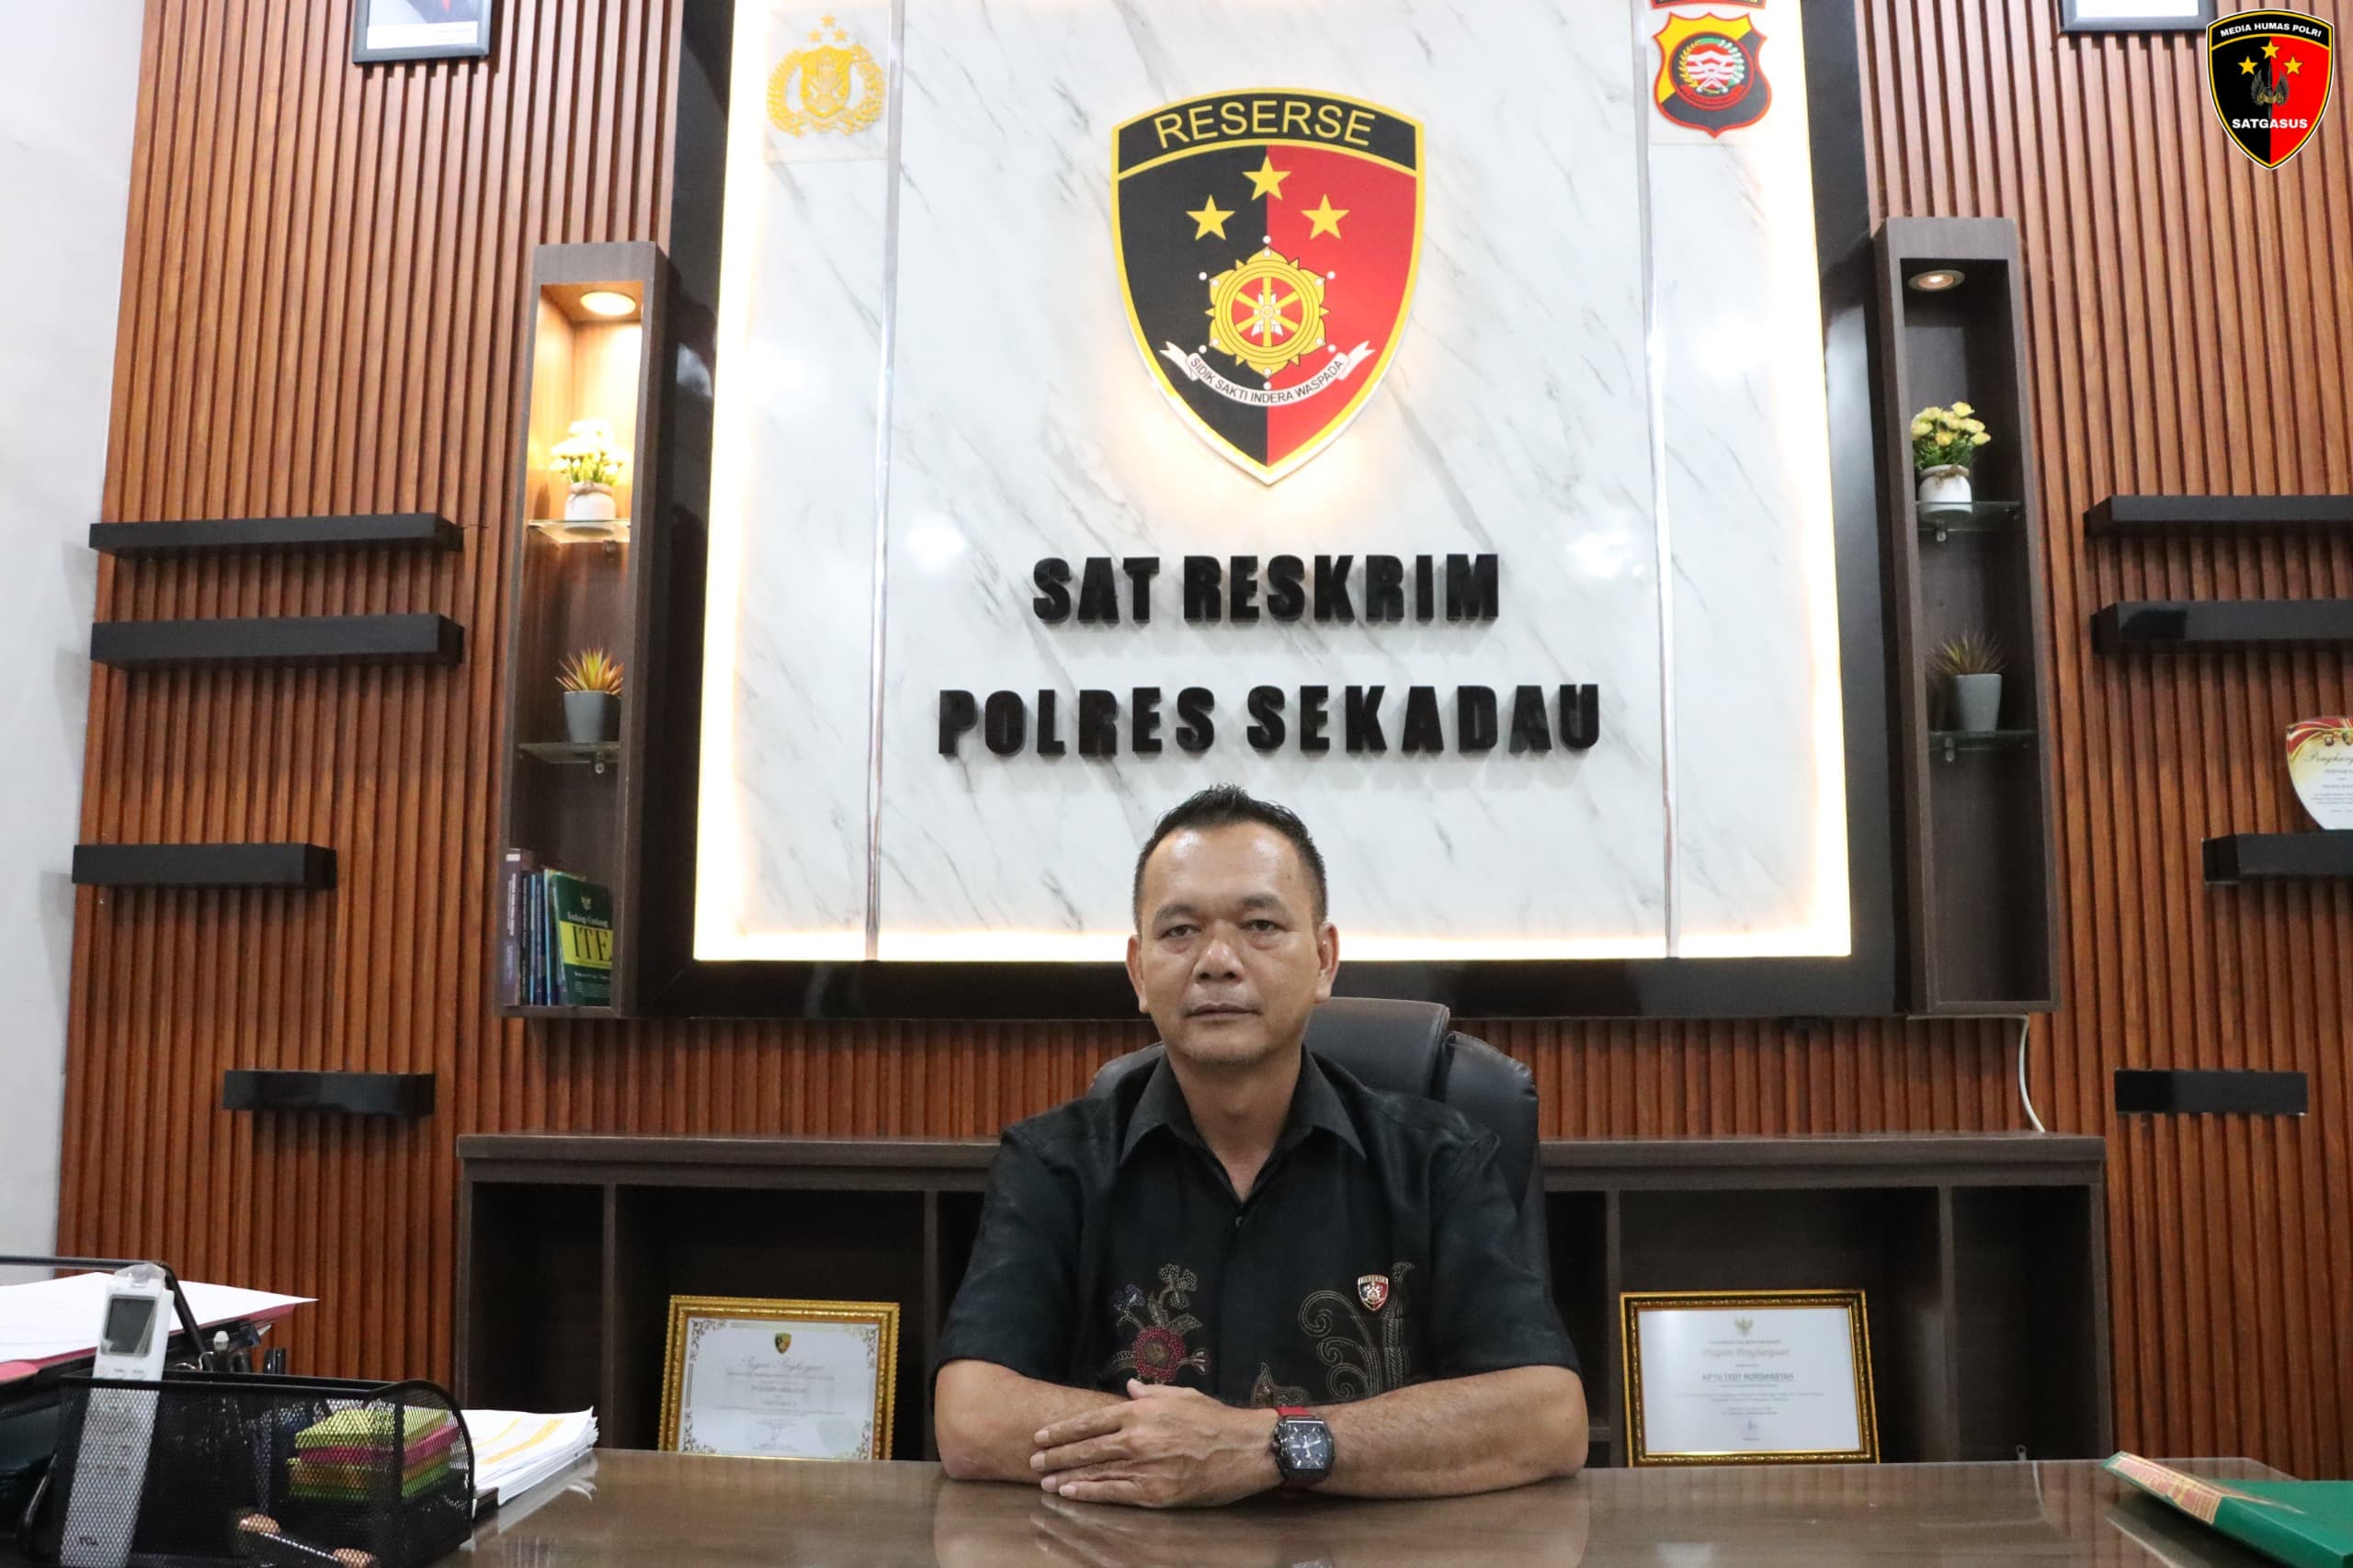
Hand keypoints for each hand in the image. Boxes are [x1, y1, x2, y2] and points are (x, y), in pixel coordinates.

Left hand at [1030, 1380, 1279, 1507]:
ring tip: (1044, 1482)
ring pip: (1095, 1472)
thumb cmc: (1216, 1420)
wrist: (1247, 1448)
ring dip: (1065, 1477)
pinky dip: (1089, 1494)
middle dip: (1056, 1455)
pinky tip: (1070, 1494)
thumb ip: (1150, 1392)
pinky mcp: (1156, 1493)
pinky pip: (1115, 1494)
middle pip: (1086, 1448)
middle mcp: (1137, 1438)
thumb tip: (1130, 1388)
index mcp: (1141, 1411)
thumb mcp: (1181, 1396)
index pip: (1091, 1421)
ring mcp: (1145, 1467)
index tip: (1041, 1436)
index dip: (1063, 1430)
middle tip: (1033, 1462)